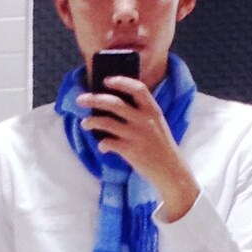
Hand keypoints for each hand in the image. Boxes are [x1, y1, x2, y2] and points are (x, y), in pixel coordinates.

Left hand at [77, 76, 199, 221]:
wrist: (170, 170)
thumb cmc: (161, 147)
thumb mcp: (157, 124)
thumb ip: (142, 113)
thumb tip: (116, 105)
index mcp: (153, 110)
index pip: (137, 88)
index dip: (120, 82)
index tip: (106, 80)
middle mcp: (144, 120)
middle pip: (114, 103)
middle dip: (94, 99)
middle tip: (80, 100)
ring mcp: (136, 135)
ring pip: (107, 122)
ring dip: (92, 121)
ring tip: (85, 123)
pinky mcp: (130, 150)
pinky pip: (108, 142)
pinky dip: (102, 144)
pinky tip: (102, 146)